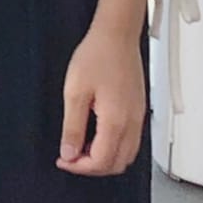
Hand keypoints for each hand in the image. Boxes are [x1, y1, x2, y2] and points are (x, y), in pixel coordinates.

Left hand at [59, 22, 145, 176]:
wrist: (116, 35)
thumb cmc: (97, 56)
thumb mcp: (75, 93)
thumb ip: (73, 128)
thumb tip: (69, 153)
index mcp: (116, 121)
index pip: (101, 162)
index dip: (79, 167)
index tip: (63, 159)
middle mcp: (132, 123)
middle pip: (117, 164)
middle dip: (92, 167)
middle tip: (71, 156)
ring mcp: (138, 117)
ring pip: (127, 156)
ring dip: (105, 158)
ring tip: (83, 146)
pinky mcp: (139, 110)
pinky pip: (131, 141)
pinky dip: (114, 147)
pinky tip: (97, 134)